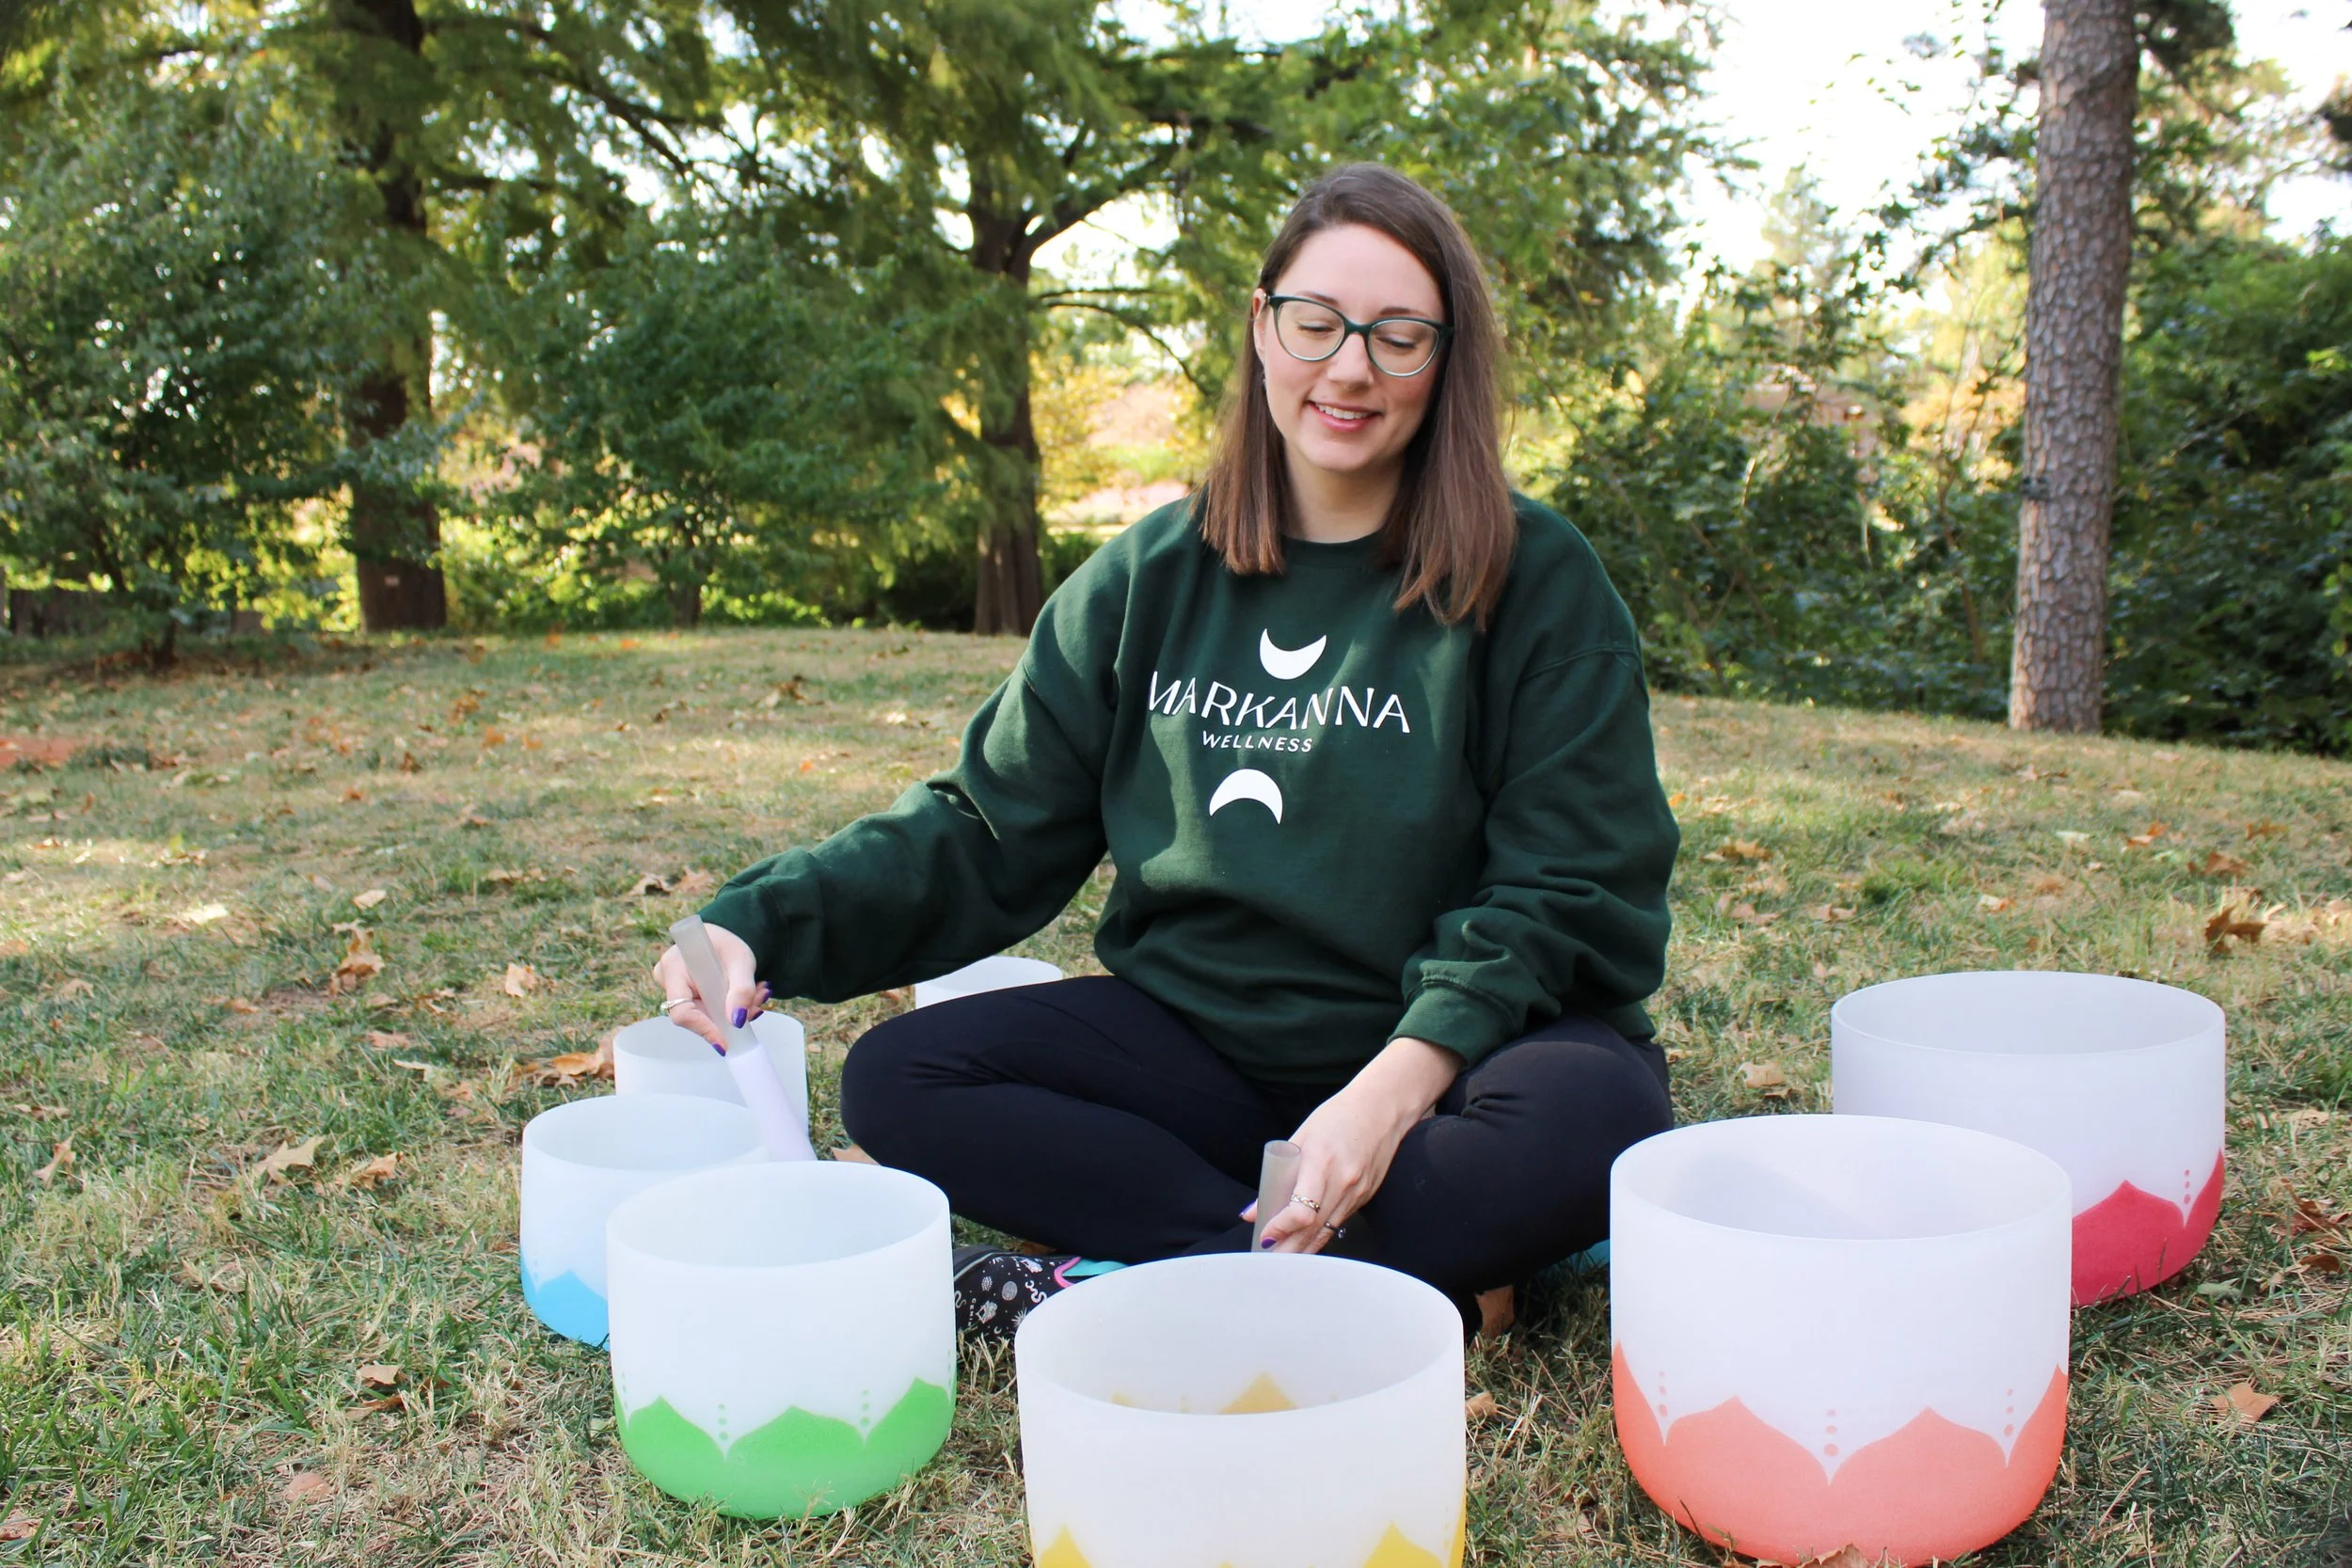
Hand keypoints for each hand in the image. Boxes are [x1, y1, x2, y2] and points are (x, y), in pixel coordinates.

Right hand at [651, 922, 766, 1049]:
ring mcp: (674, 989)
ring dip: (734, 1010)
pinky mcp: (685, 995)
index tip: (725, 1043)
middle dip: (728, 1016)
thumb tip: (737, 1021)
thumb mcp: (741, 962)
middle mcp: (668, 979)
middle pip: (695, 1015)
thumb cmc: (728, 943)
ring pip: (705, 1015)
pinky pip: (707, 1011)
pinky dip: (730, 1007)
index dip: (704, 1029)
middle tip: (757, 1005)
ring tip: (757, 993)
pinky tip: (748, 996)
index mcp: (674, 966)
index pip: (682, 1011)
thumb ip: (741, 990)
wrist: (724, 936)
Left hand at [1248, 1036, 1459, 1254]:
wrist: (1383, 1109)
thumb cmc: (1338, 1117)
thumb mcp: (1301, 1138)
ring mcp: (1357, 1192)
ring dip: (1302, 1250)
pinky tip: (1304, 1246)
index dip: (1281, 1228)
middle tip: (1264, 1260)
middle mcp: (1343, 1182)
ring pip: (1325, 1232)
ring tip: (1279, 1261)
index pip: (1301, 1210)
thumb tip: (1252, 1211)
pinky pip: (1337, 1224)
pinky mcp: (1365, 1197)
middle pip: (1312, 1229)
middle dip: (1287, 1250)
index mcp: (1322, 1162)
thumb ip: (1277, 1176)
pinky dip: (1319, 1237)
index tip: (1264, 1237)